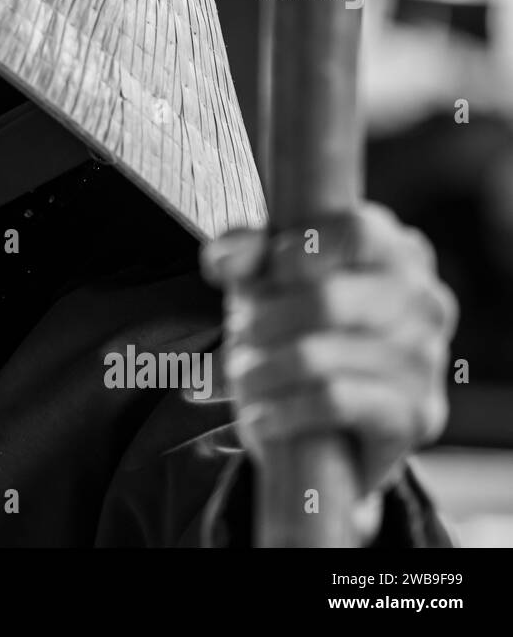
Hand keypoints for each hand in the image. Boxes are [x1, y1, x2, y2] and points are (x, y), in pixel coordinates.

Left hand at [201, 204, 457, 537]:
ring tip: (243, 374)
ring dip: (261, 370)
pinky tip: (261, 416)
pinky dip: (282, 411)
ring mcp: (426, 358)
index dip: (299, 251)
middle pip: (326, 299)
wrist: (334, 420)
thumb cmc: (299, 325)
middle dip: (262, 320)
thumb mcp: (266, 278)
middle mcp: (425, 301)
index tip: (269, 273)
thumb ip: (243, 252)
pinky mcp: (416, 413)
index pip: (356, 231)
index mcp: (398, 251)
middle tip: (239, 334)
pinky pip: (333, 402)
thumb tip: (226, 261)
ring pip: (318, 357)